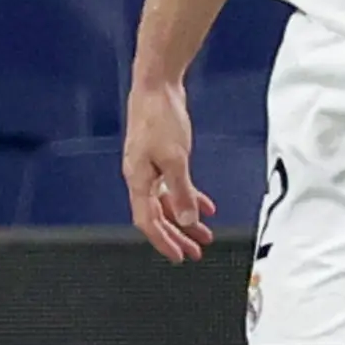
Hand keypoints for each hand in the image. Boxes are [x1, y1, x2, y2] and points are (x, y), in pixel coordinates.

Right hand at [124, 76, 212, 260]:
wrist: (156, 87)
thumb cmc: (158, 118)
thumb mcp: (175, 159)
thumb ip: (181, 191)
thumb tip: (186, 219)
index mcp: (138, 180)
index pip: (147, 221)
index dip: (163, 241)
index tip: (179, 256)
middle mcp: (141, 178)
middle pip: (157, 216)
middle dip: (176, 236)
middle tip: (194, 252)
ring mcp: (150, 167)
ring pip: (167, 202)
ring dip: (185, 219)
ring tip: (204, 234)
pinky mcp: (161, 157)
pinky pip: (174, 186)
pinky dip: (189, 197)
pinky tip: (205, 205)